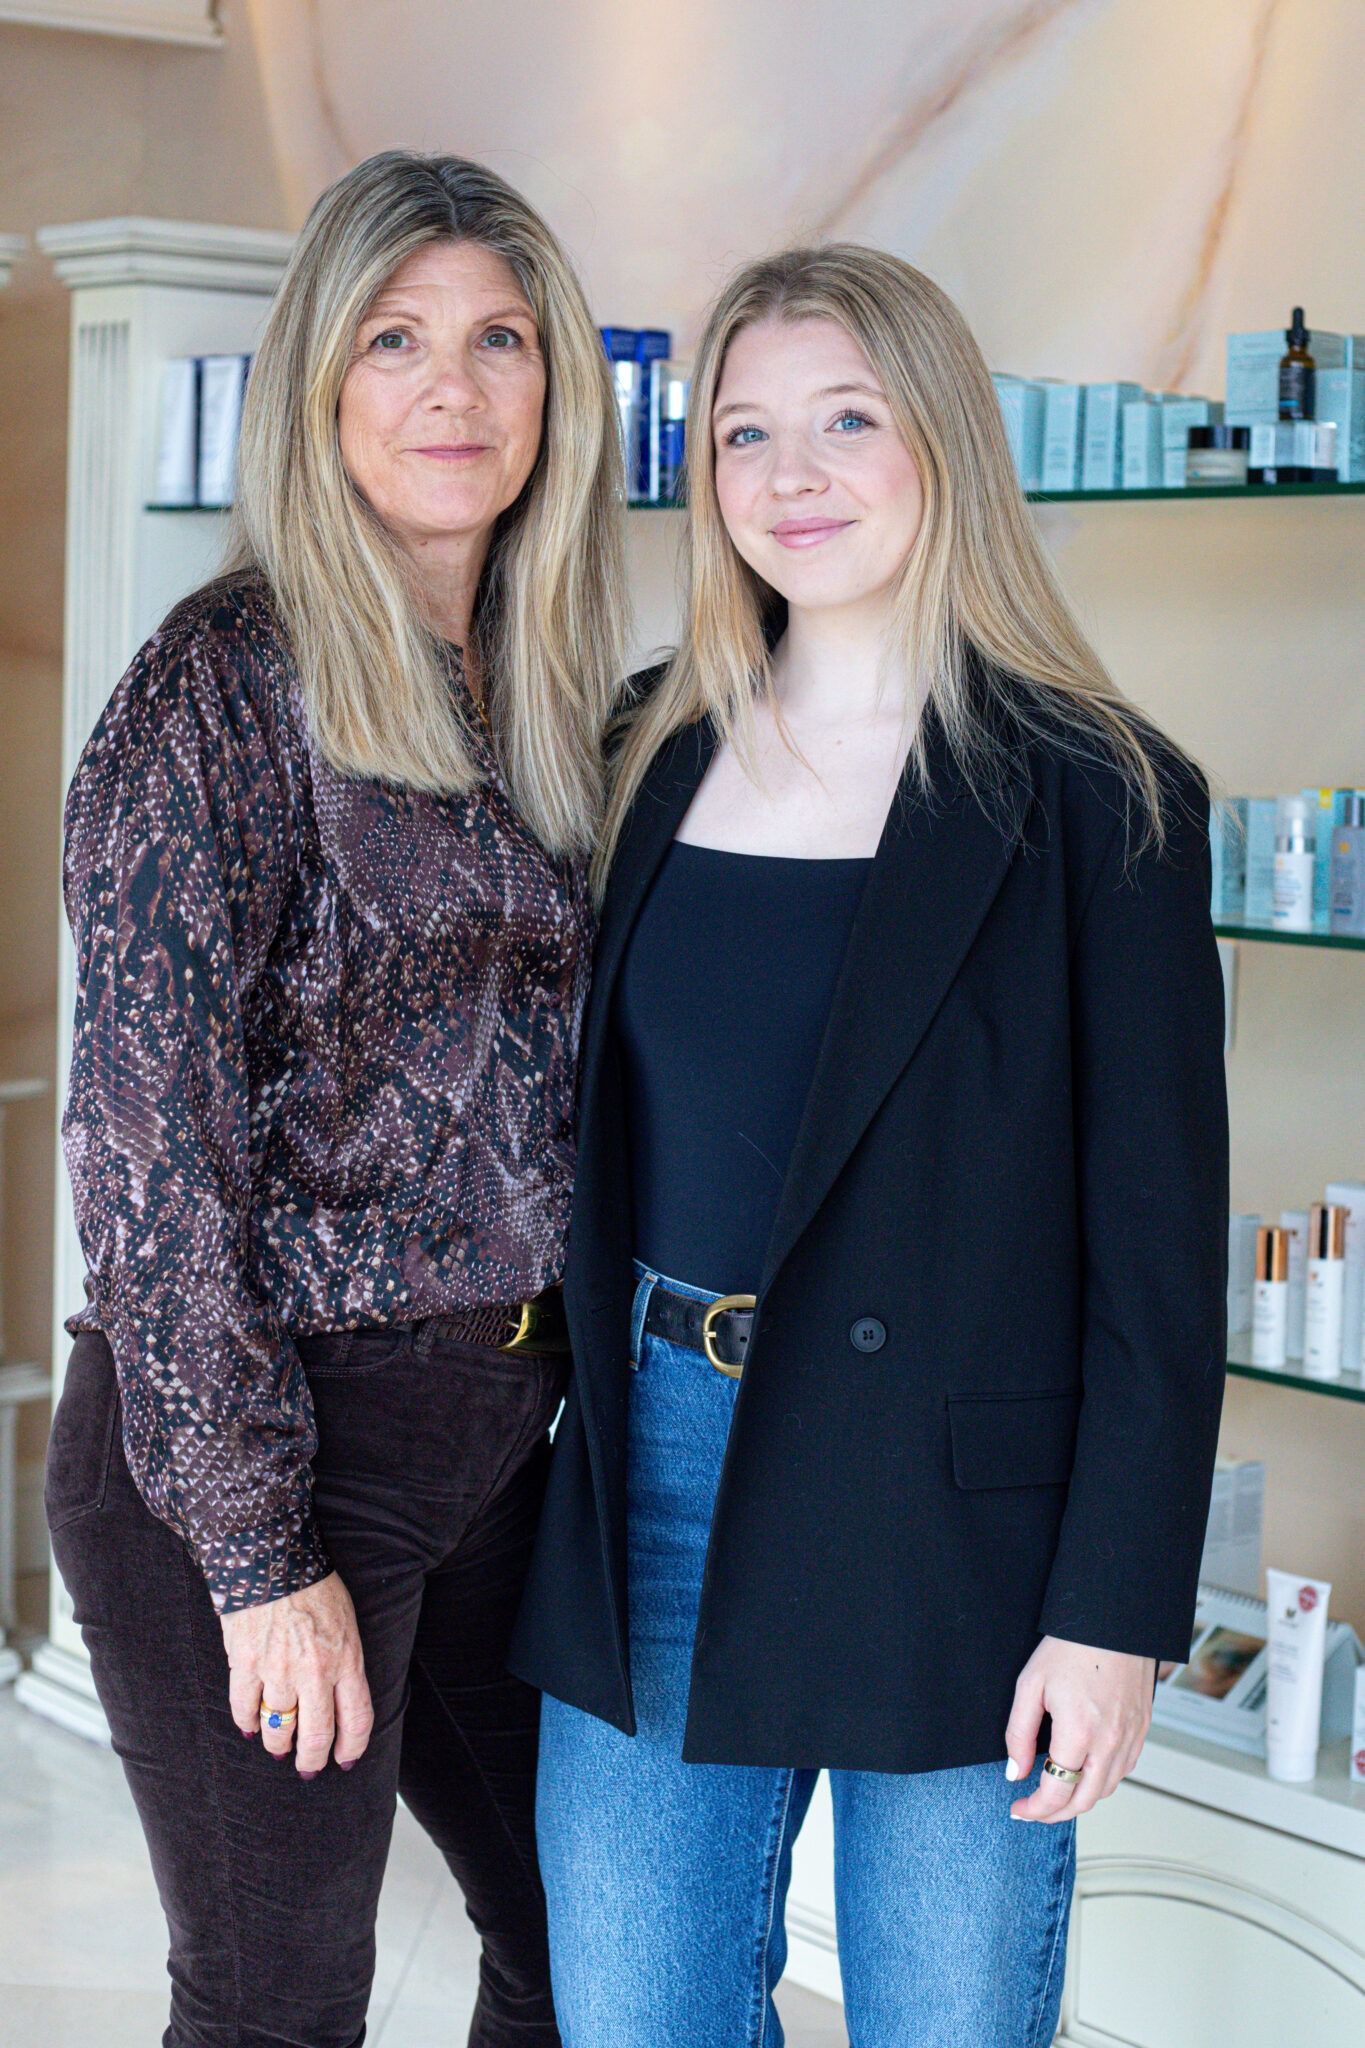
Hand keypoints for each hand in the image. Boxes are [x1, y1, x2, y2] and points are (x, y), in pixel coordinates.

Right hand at [221, 1571, 373, 1777]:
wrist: (276, 1558)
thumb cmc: (317, 1588)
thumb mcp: (348, 1623)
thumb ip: (345, 1662)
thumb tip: (340, 1699)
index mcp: (347, 1660)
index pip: (356, 1720)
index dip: (352, 1748)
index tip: (345, 1760)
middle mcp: (315, 1672)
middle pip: (316, 1736)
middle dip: (312, 1760)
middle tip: (308, 1768)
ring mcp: (278, 1670)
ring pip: (278, 1728)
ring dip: (278, 1745)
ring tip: (279, 1749)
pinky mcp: (246, 1663)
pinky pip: (244, 1708)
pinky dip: (247, 1723)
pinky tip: (250, 1728)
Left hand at [1004, 1634, 1153, 1821]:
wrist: (1114, 1620)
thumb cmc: (1071, 1647)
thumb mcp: (1030, 1685)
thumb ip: (1019, 1734)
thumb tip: (1015, 1771)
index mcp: (1079, 1732)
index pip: (1056, 1792)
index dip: (1035, 1809)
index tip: (1018, 1809)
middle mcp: (1110, 1742)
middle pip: (1084, 1801)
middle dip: (1055, 1813)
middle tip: (1034, 1810)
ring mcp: (1130, 1737)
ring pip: (1106, 1789)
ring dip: (1080, 1799)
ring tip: (1055, 1794)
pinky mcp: (1142, 1729)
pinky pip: (1123, 1770)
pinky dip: (1102, 1781)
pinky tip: (1084, 1772)